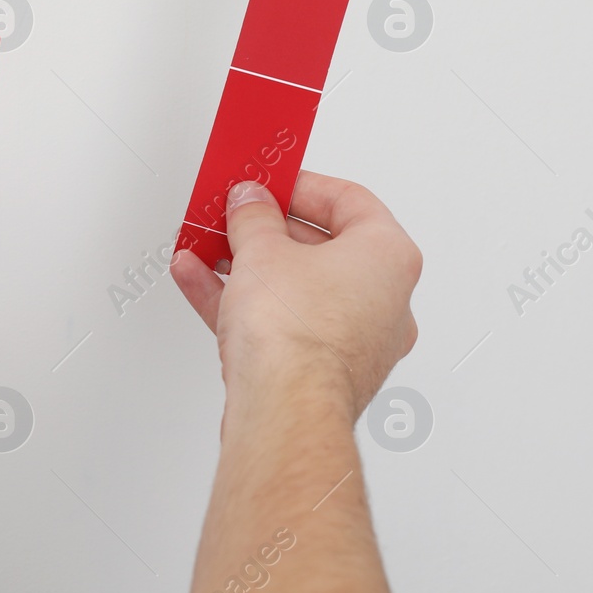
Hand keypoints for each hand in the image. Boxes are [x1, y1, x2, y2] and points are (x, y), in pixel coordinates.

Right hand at [171, 171, 421, 421]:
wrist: (284, 409)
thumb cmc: (298, 336)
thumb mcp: (262, 248)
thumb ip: (254, 216)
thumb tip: (251, 203)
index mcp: (390, 258)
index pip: (350, 201)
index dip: (302, 185)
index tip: (269, 182)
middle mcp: (384, 300)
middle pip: (321, 247)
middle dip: (268, 229)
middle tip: (236, 214)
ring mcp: (354, 340)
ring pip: (296, 289)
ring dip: (248, 265)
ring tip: (209, 246)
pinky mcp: (321, 371)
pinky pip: (280, 323)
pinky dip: (243, 302)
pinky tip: (202, 281)